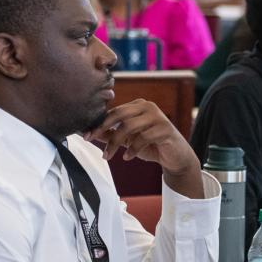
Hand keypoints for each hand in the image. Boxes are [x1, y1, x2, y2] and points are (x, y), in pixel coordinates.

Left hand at [85, 99, 204, 197]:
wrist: (175, 157)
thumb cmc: (151, 146)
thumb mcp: (127, 140)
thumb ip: (110, 135)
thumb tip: (90, 133)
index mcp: (137, 105)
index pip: (114, 111)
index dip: (98, 123)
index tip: (85, 136)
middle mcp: (147, 107)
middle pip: (120, 114)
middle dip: (103, 130)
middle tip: (91, 142)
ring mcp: (158, 116)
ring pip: (129, 127)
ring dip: (116, 143)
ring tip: (109, 156)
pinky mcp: (165, 128)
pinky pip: (143, 137)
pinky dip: (133, 149)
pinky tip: (128, 157)